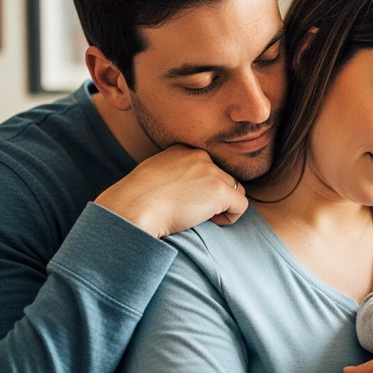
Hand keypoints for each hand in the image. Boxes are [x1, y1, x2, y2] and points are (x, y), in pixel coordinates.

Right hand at [94, 144, 247, 237]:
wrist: (131, 209)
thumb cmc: (135, 202)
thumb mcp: (153, 177)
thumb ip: (173, 175)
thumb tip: (185, 191)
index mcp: (182, 150)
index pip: (207, 167)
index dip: (202, 187)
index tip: (185, 200)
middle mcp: (199, 155)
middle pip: (224, 178)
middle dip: (214, 197)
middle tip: (193, 212)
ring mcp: (211, 171)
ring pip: (235, 190)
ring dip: (222, 206)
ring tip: (199, 217)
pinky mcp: (219, 190)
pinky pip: (241, 206)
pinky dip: (229, 218)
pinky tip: (208, 222)